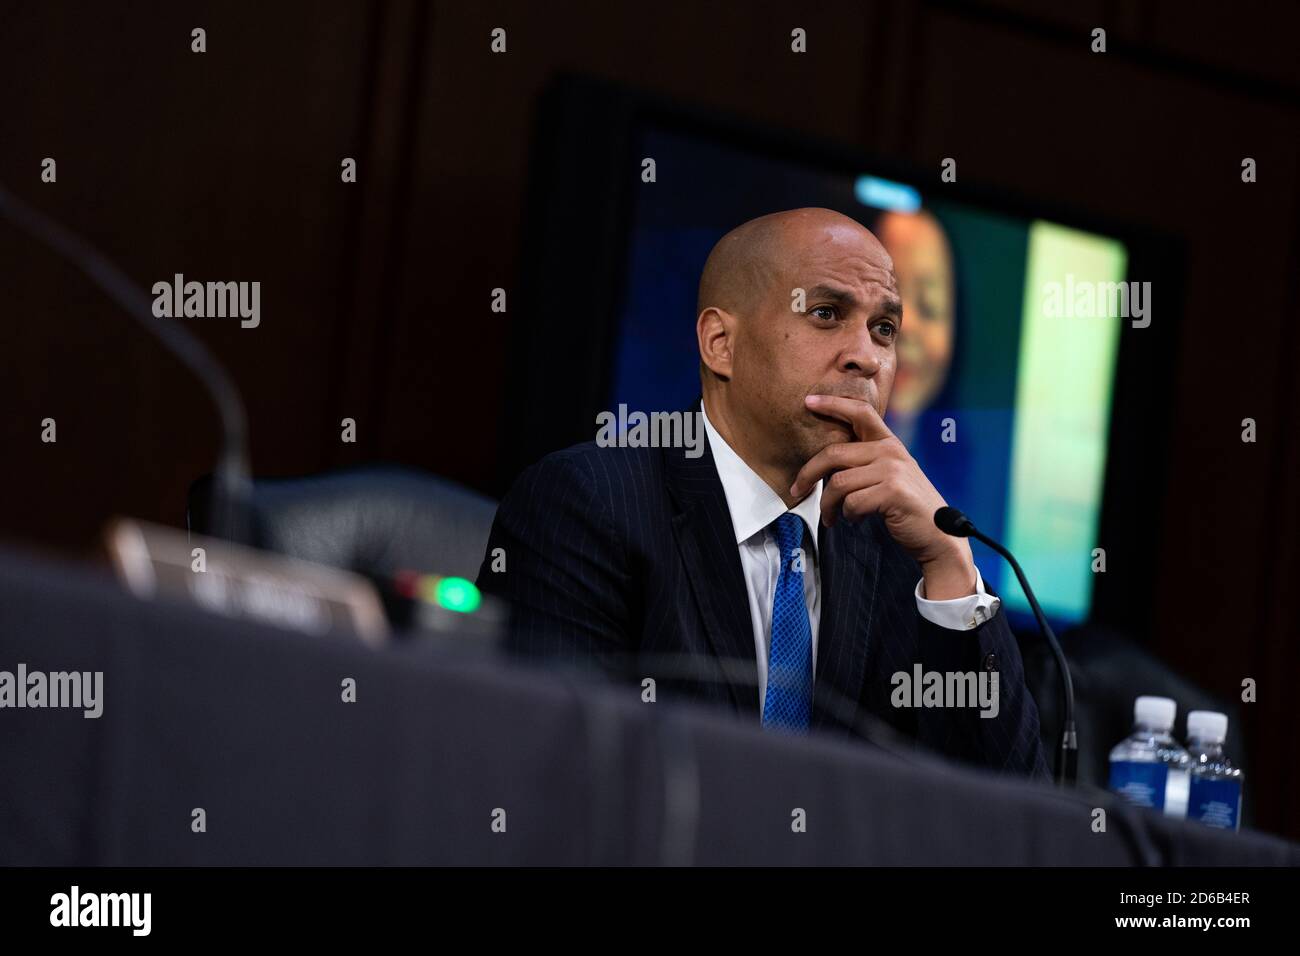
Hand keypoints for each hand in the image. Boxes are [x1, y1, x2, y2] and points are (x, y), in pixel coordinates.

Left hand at [790, 393, 976, 598]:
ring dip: (828, 505)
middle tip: (796, 489)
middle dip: (809, 473)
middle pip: (834, 453)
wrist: (938, 535)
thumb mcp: (890, 476)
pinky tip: (855, 519)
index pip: (860, 413)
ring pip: (838, 482)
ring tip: (831, 517)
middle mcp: (891, 451)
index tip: (810, 401)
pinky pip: (851, 502)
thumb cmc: (906, 508)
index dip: (834, 404)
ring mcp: (893, 470)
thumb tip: (825, 466)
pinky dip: (847, 514)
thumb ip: (866, 464)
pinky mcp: (892, 492)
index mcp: (889, 444)